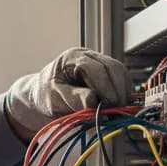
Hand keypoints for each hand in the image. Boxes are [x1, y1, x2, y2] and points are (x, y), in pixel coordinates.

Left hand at [6, 48, 128, 138]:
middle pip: (112, 68)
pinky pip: (120, 78)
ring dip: (122, 91)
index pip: (95, 69)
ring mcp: (98, 60)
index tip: (110, 105)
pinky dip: (122, 91)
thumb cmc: (46, 94)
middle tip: (118, 110)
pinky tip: (118, 105)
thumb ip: (73, 99)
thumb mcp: (54, 99)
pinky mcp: (105, 70)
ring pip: (120, 72)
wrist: (44, 92)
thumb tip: (94, 102)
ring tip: (118, 110)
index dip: (105, 87)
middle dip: (117, 90)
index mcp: (71, 58)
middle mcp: (87, 55)